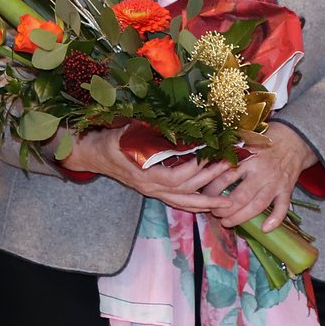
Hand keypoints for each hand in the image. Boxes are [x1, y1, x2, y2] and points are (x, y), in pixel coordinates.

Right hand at [59, 127, 233, 213]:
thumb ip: (144, 128)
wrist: (94, 156)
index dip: (191, 170)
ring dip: (207, 201)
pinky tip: (211, 205)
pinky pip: (178, 203)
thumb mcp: (123, 132)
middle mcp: (150, 188)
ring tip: (229, 201)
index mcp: (142, 174)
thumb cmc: (109, 141)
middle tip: (230, 167)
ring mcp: (152, 193)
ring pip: (183, 202)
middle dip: (209, 180)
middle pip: (184, 190)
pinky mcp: (155, 193)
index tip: (206, 157)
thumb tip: (167, 120)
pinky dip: (195, 205)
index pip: (172, 178)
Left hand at [208, 123, 315, 229]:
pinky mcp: (287, 189)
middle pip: (241, 196)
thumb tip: (206, 163)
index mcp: (247, 159)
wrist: (294, 139)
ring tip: (227, 222)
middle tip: (214, 214)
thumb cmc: (265, 141)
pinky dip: (275, 219)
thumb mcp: (245, 141)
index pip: (225, 177)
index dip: (212, 190)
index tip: (204, 196)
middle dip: (225, 209)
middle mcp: (261, 172)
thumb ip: (230, 153)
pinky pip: (282, 207)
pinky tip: (264, 229)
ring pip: (258, 205)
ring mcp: (275, 182)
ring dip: (241, 217)